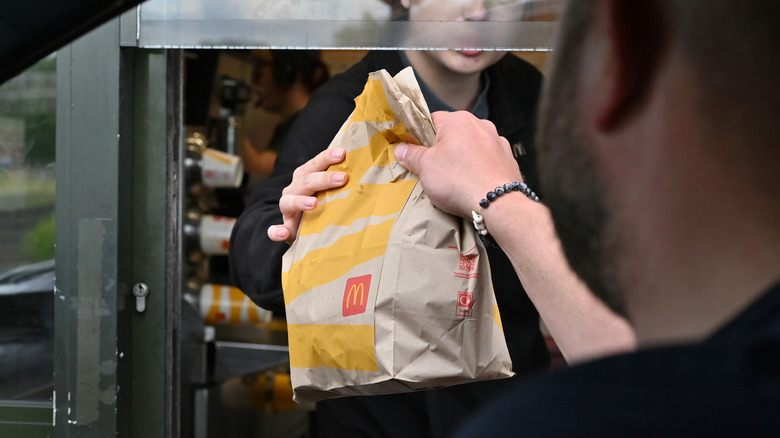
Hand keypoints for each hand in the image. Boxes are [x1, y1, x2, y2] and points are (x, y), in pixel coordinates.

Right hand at [267, 148, 347, 242]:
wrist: (309, 232)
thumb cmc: (325, 208)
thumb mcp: (332, 193)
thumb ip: (342, 182)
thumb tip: (368, 170)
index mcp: (304, 179)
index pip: (313, 165)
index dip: (326, 158)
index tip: (343, 153)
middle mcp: (293, 192)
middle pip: (304, 181)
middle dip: (322, 178)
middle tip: (342, 178)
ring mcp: (287, 211)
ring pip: (288, 202)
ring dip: (300, 201)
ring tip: (315, 203)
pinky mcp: (284, 230)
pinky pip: (276, 231)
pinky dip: (277, 231)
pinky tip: (283, 232)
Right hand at [394, 111, 524, 217]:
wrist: (498, 203)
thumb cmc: (458, 180)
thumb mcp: (426, 167)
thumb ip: (412, 155)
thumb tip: (401, 148)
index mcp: (458, 120)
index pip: (432, 119)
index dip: (420, 135)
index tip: (415, 150)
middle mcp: (481, 125)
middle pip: (454, 133)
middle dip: (443, 148)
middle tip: (433, 169)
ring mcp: (498, 141)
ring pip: (472, 146)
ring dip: (463, 157)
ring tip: (456, 180)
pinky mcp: (509, 158)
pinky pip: (487, 159)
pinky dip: (480, 168)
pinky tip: (474, 183)